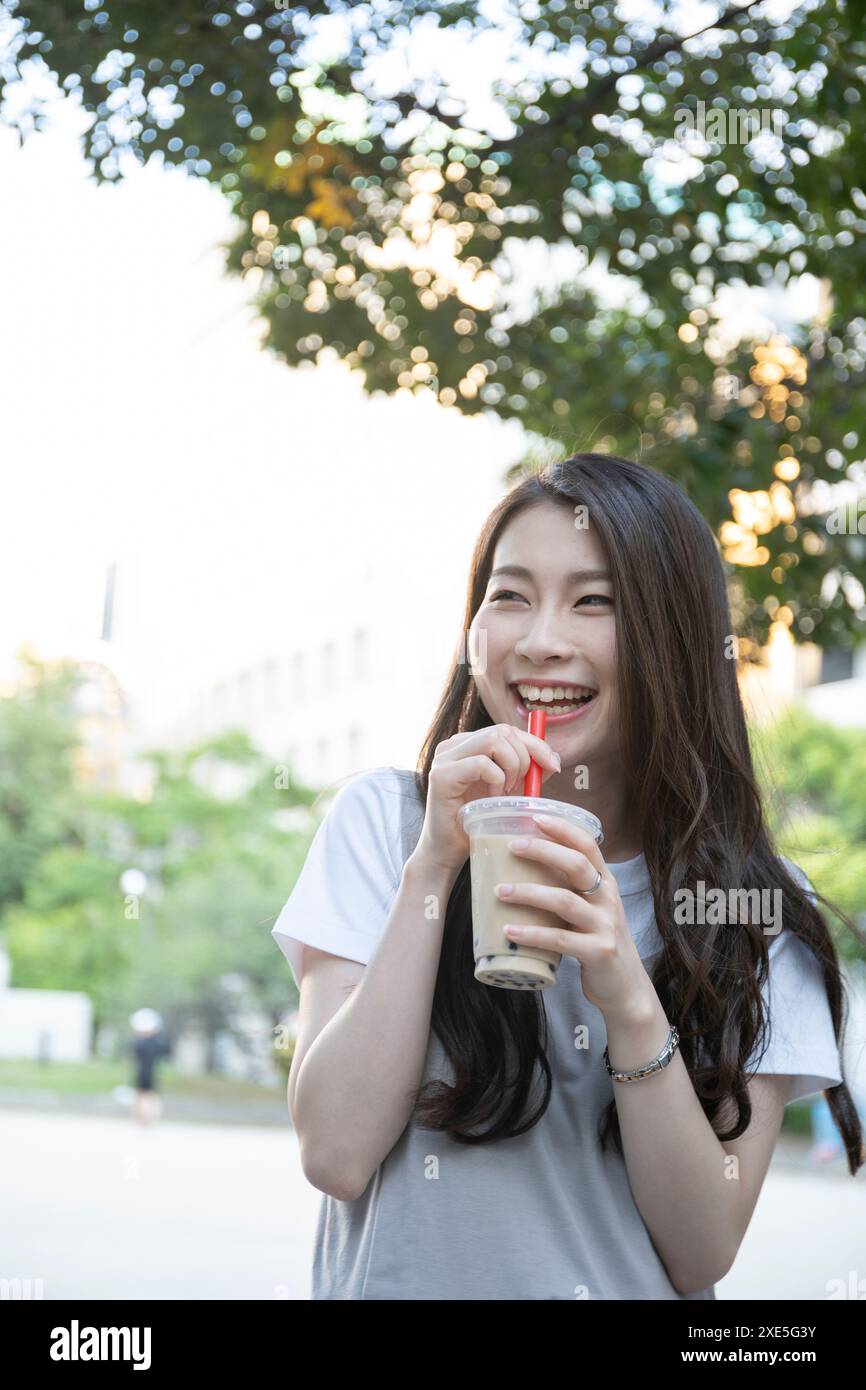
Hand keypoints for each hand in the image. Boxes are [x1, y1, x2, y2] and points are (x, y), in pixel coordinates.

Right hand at [413, 724, 560, 876]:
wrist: (448, 852)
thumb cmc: (477, 822)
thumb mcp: (509, 792)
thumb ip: (528, 772)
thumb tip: (553, 757)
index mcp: (467, 745)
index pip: (507, 730)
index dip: (535, 744)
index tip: (553, 766)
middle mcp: (453, 745)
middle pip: (502, 731)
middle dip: (524, 757)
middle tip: (523, 786)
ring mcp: (444, 758)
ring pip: (493, 741)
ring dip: (511, 767)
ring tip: (507, 792)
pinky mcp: (441, 775)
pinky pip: (481, 764)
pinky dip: (497, 781)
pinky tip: (492, 800)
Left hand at [493, 813, 654, 1020]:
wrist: (625, 987)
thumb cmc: (597, 941)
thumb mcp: (590, 909)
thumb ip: (569, 889)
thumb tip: (524, 868)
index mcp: (606, 883)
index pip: (588, 845)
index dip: (563, 829)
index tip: (535, 816)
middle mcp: (608, 900)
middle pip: (577, 865)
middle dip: (543, 851)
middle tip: (512, 846)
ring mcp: (605, 926)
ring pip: (564, 901)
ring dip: (528, 893)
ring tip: (500, 891)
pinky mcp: (597, 952)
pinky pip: (560, 939)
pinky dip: (532, 934)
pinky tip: (510, 931)